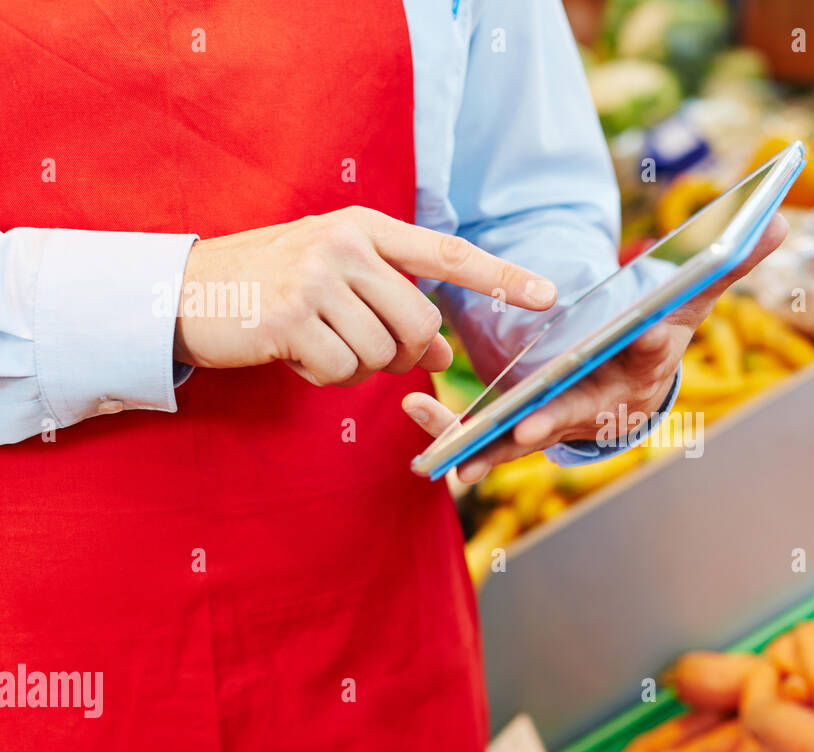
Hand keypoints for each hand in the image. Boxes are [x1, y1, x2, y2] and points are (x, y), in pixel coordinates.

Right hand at [174, 205, 556, 386]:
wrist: (183, 291)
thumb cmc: (271, 285)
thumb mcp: (337, 280)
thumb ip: (393, 305)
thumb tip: (446, 355)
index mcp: (364, 228)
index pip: (448, 254)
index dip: (502, 276)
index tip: (549, 295)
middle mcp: (345, 246)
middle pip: (422, 326)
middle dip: (407, 355)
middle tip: (369, 349)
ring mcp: (316, 280)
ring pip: (385, 354)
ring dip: (362, 369)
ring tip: (322, 346)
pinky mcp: (290, 319)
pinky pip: (345, 373)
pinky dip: (330, 379)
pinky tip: (300, 357)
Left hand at [403, 215, 787, 481]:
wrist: (629, 384)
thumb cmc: (658, 333)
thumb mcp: (691, 297)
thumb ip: (726, 262)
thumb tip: (781, 218)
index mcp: (643, 366)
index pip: (652, 352)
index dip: (650, 344)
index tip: (646, 333)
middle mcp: (603, 404)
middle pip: (580, 411)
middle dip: (559, 417)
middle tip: (535, 422)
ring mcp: (562, 421)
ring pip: (525, 438)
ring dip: (491, 445)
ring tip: (456, 451)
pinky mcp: (524, 430)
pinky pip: (489, 441)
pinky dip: (459, 444)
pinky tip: (425, 432)